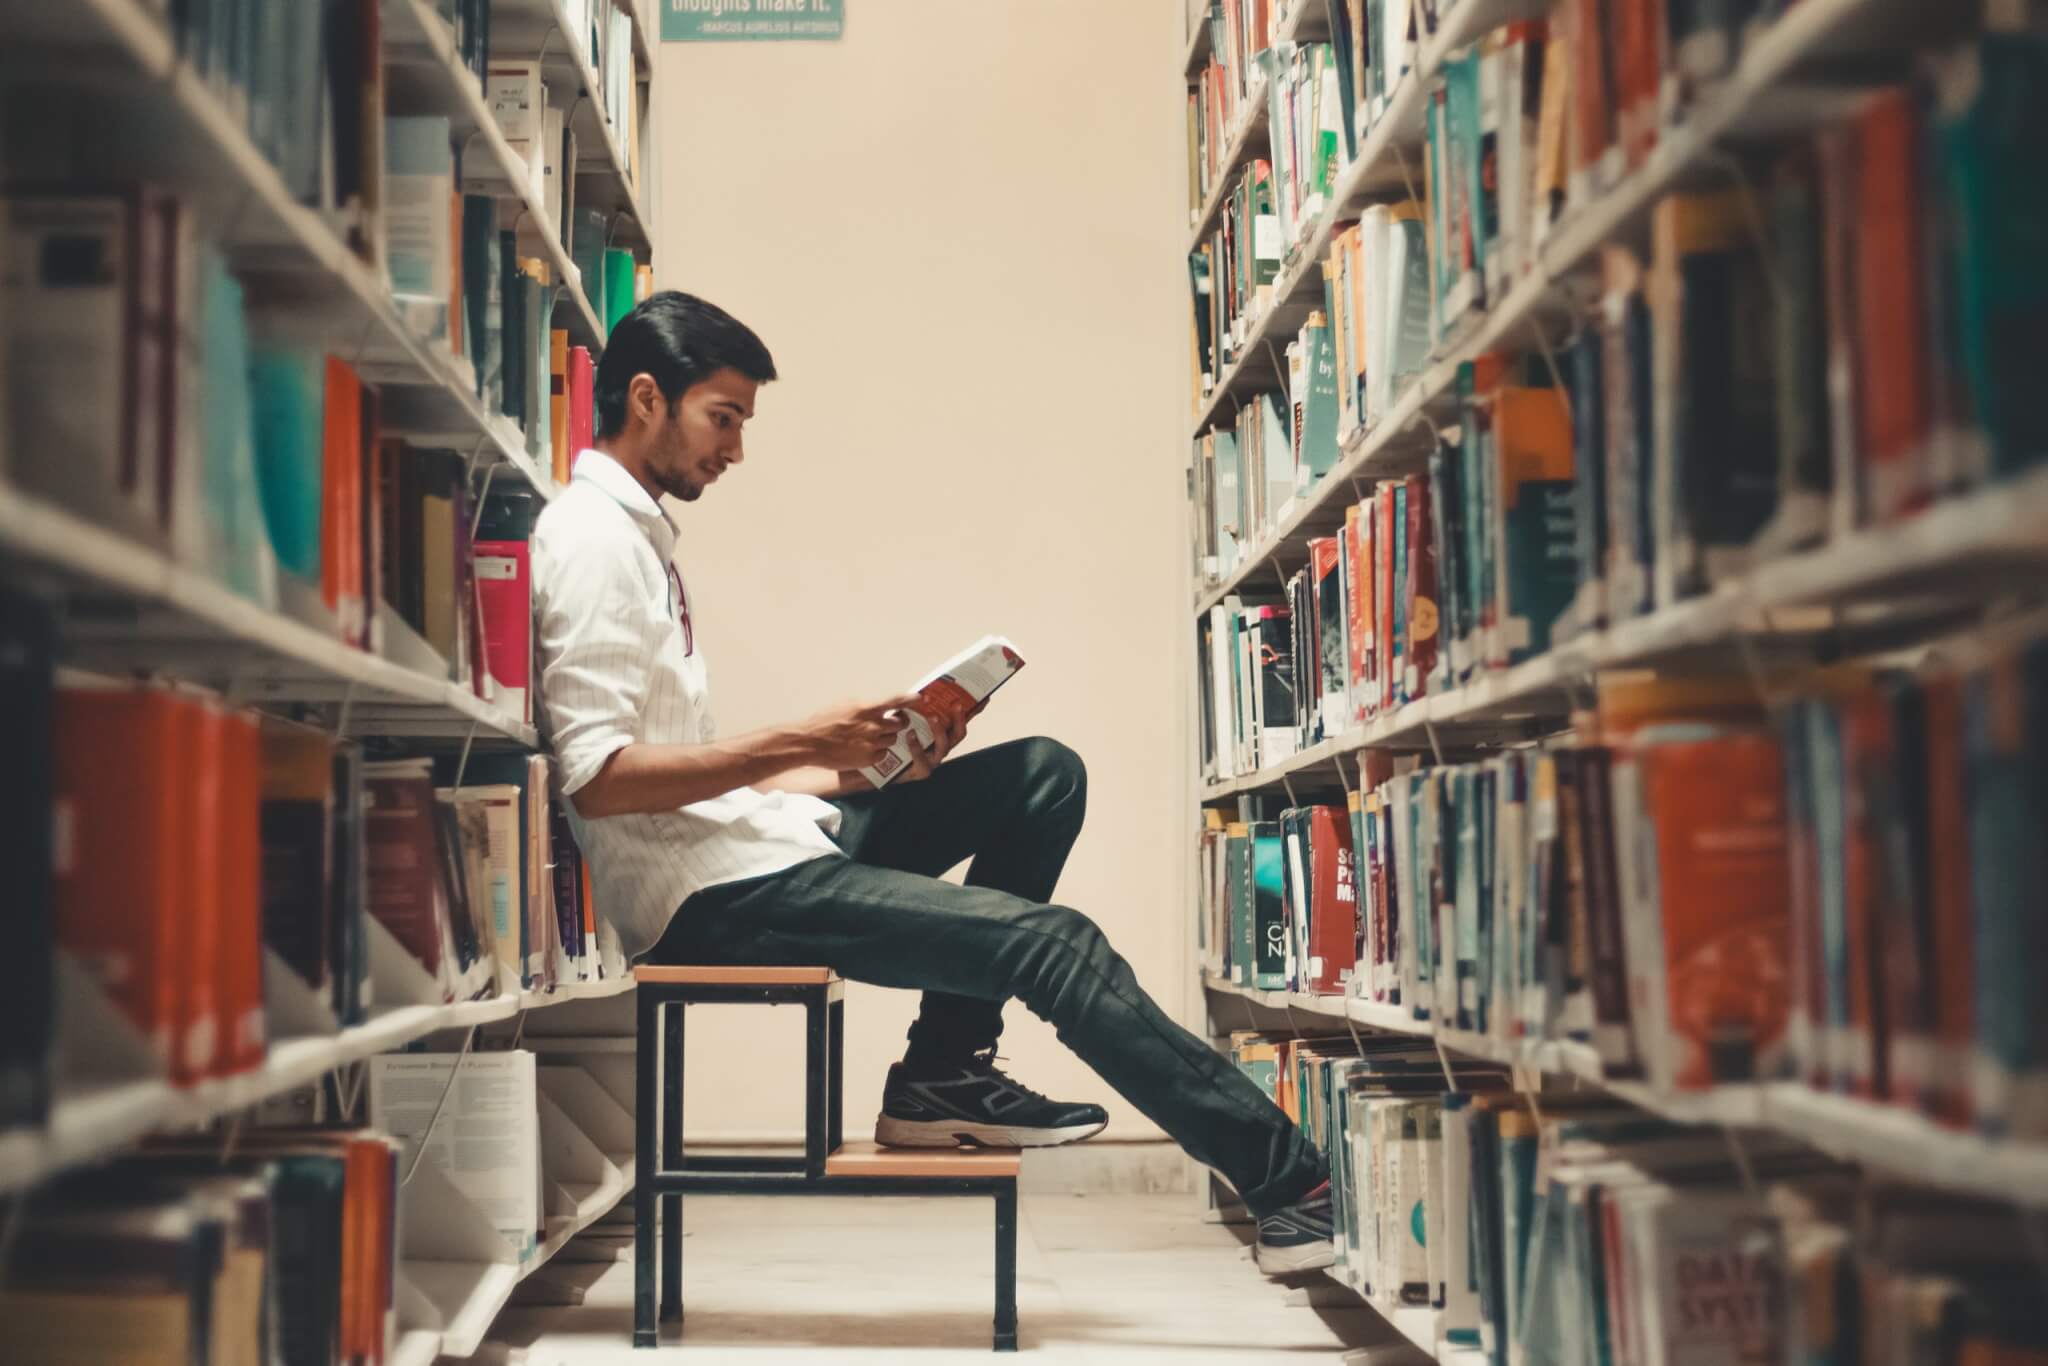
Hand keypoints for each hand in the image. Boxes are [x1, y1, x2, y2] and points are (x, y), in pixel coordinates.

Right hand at [797, 693, 924, 772]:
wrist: (810, 743)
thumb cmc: (824, 721)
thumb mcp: (846, 704)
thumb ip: (866, 706)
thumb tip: (879, 706)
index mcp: (867, 708)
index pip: (895, 701)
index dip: (910, 699)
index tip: (920, 698)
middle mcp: (873, 725)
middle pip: (900, 724)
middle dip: (898, 723)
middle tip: (893, 723)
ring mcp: (872, 743)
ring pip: (892, 739)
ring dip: (887, 738)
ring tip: (873, 737)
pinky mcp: (869, 758)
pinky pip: (883, 754)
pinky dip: (879, 752)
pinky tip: (866, 749)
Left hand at [836, 698, 972, 788]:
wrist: (863, 763)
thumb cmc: (882, 738)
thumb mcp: (896, 718)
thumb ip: (910, 706)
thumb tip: (918, 689)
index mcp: (938, 732)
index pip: (960, 719)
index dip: (974, 710)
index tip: (985, 696)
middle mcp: (939, 746)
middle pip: (958, 733)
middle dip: (960, 719)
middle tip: (956, 704)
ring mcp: (931, 760)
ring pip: (944, 747)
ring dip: (940, 731)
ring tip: (932, 718)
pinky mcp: (919, 772)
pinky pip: (924, 761)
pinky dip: (918, 747)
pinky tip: (911, 736)